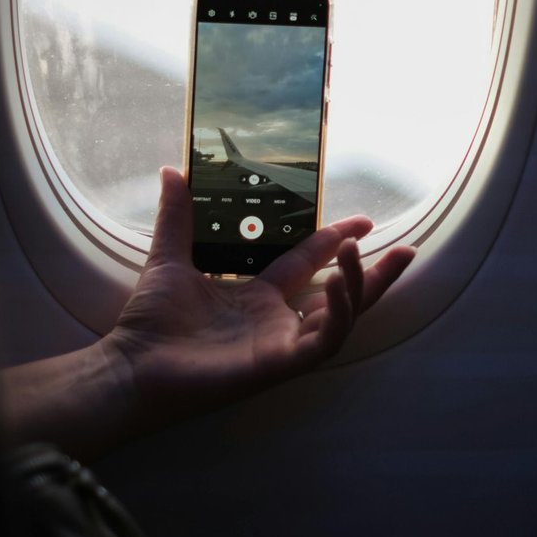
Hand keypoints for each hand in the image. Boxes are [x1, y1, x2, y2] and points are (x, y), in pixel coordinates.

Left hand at [104, 167, 414, 431]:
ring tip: (362, 252)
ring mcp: (282, 344)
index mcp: (259, 297)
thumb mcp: (168, 257)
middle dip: (377, 274)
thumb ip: (177, 216)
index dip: (337, 241)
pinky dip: (338, 313)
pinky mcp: (280, 365)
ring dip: (360, 287)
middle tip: (406, 248)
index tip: (362, 221)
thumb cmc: (150, 322)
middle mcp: (278, 321)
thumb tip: (170, 170)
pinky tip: (338, 282)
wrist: (130, 366)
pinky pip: (324, 341)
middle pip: (343, 296)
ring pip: (343, 318)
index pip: (310, 264)